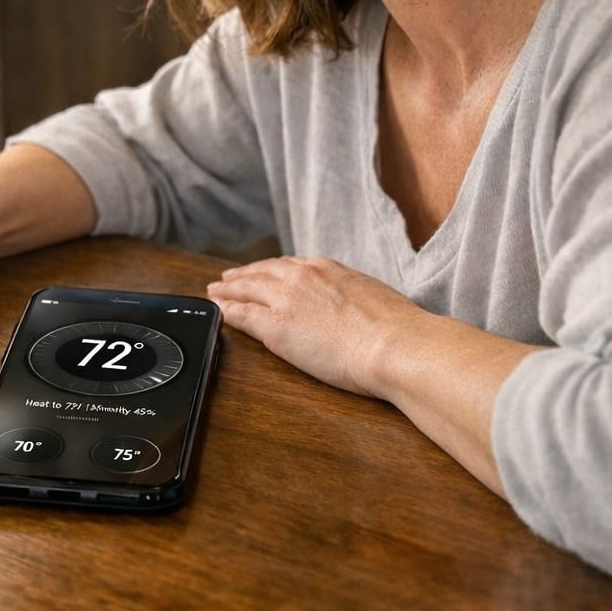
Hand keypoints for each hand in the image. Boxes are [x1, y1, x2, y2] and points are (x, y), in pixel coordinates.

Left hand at [206, 256, 429, 397]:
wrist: (394, 344)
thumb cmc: (396, 329)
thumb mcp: (373, 298)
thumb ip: (353, 296)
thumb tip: (353, 307)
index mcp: (328, 269)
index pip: (290, 266)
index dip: (271, 270)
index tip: (262, 272)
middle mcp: (302, 277)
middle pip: (262, 273)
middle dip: (242, 275)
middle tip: (226, 279)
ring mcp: (285, 300)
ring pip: (246, 289)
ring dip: (227, 290)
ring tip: (215, 292)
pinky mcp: (275, 326)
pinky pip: (241, 314)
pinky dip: (226, 310)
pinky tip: (218, 311)